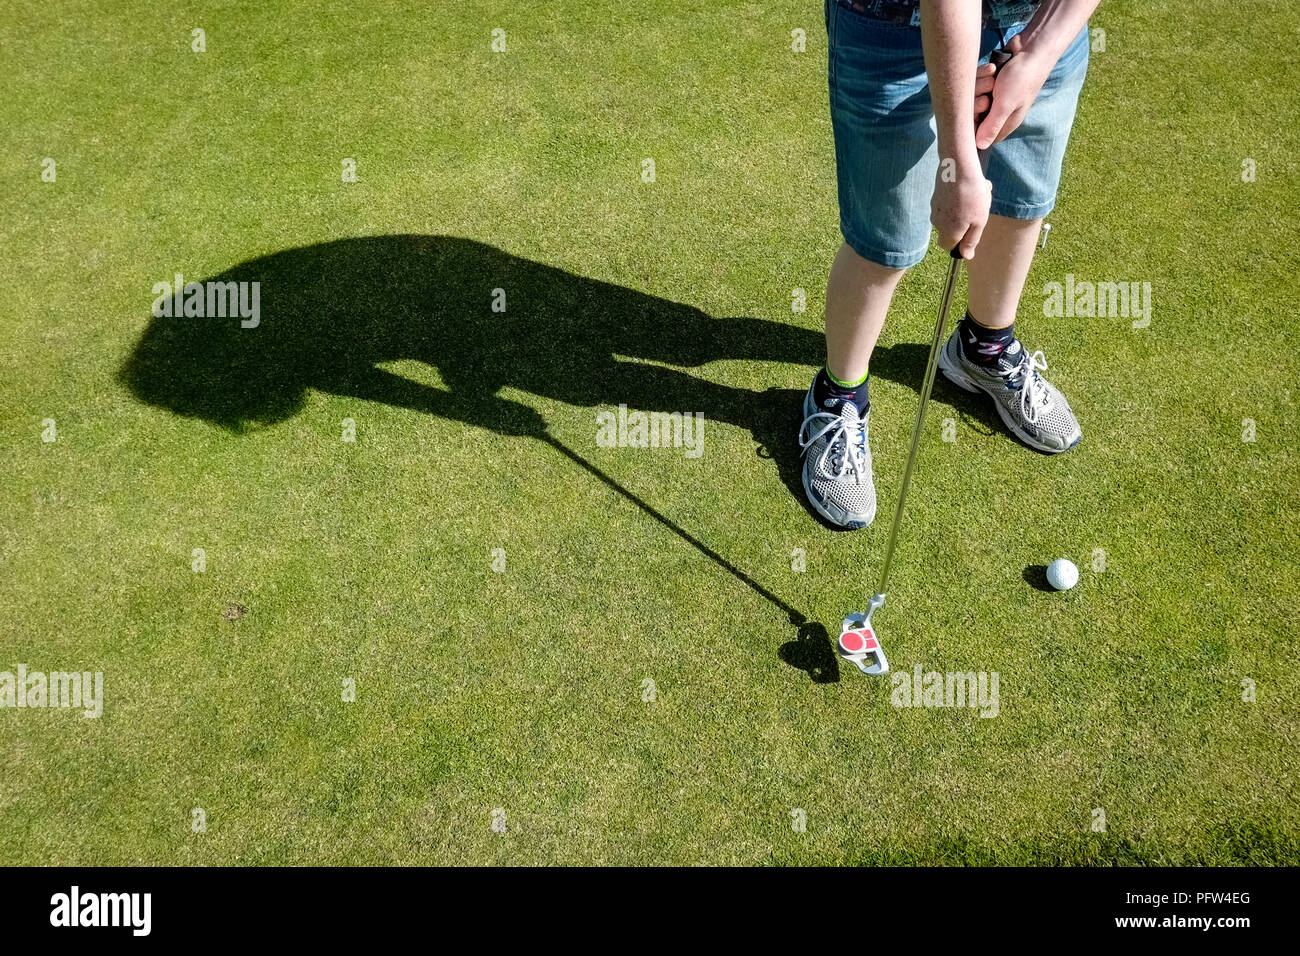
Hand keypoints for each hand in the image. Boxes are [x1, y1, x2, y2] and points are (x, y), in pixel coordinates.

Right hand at [931, 163, 991, 258]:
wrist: (958, 167)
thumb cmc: (972, 196)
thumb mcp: (979, 222)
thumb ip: (971, 241)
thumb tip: (965, 256)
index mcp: (948, 232)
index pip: (947, 246)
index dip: (958, 241)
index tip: (970, 229)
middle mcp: (937, 222)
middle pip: (948, 229)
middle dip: (962, 222)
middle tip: (977, 209)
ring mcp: (934, 207)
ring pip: (949, 214)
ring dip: (962, 208)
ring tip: (975, 194)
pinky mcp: (936, 194)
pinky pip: (949, 201)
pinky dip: (958, 197)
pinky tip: (968, 186)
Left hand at [974, 34, 1053, 148]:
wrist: (1033, 47)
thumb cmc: (1023, 77)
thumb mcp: (1006, 105)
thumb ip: (992, 126)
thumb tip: (980, 147)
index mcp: (1005, 122)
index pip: (981, 136)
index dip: (972, 127)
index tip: (973, 115)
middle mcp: (999, 110)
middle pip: (973, 114)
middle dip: (977, 101)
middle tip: (988, 94)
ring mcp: (994, 95)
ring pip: (973, 96)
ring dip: (980, 84)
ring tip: (993, 77)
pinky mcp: (990, 80)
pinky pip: (976, 81)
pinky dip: (983, 73)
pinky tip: (993, 68)